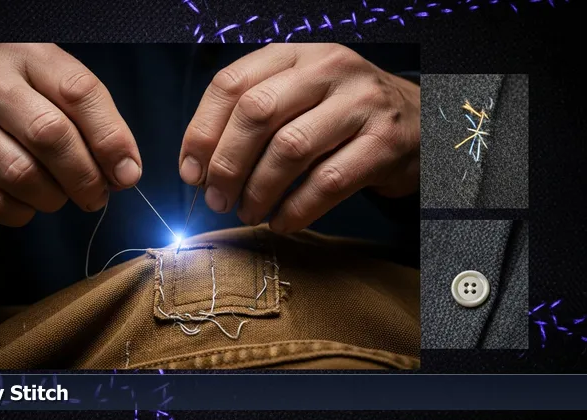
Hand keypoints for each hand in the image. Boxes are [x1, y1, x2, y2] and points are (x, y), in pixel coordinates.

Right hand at [0, 43, 140, 225]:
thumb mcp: (58, 88)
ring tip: (59, 195)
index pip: (79, 92)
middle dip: (85, 177)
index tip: (127, 174)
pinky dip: (21, 212)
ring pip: (21, 173)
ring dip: (53, 197)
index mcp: (29, 56)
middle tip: (96, 195)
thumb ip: (95, 122)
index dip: (111, 139)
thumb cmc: (24, 99)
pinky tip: (27, 201)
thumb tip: (125, 173)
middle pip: (50, 135)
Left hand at [179, 44, 419, 233]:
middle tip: (217, 200)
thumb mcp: (295, 100)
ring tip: (248, 212)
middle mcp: (328, 69)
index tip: (191, 172)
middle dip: (227, 164)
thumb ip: (249, 121)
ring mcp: (361, 102)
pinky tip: (281, 222)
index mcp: (295, 56)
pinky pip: (328, 182)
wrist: (417, 123)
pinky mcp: (385, 142)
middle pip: (257, 112)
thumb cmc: (339, 117)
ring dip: (258, 191)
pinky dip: (296, 209)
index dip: (202, 131)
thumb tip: (197, 169)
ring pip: (290, 148)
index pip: (231, 83)